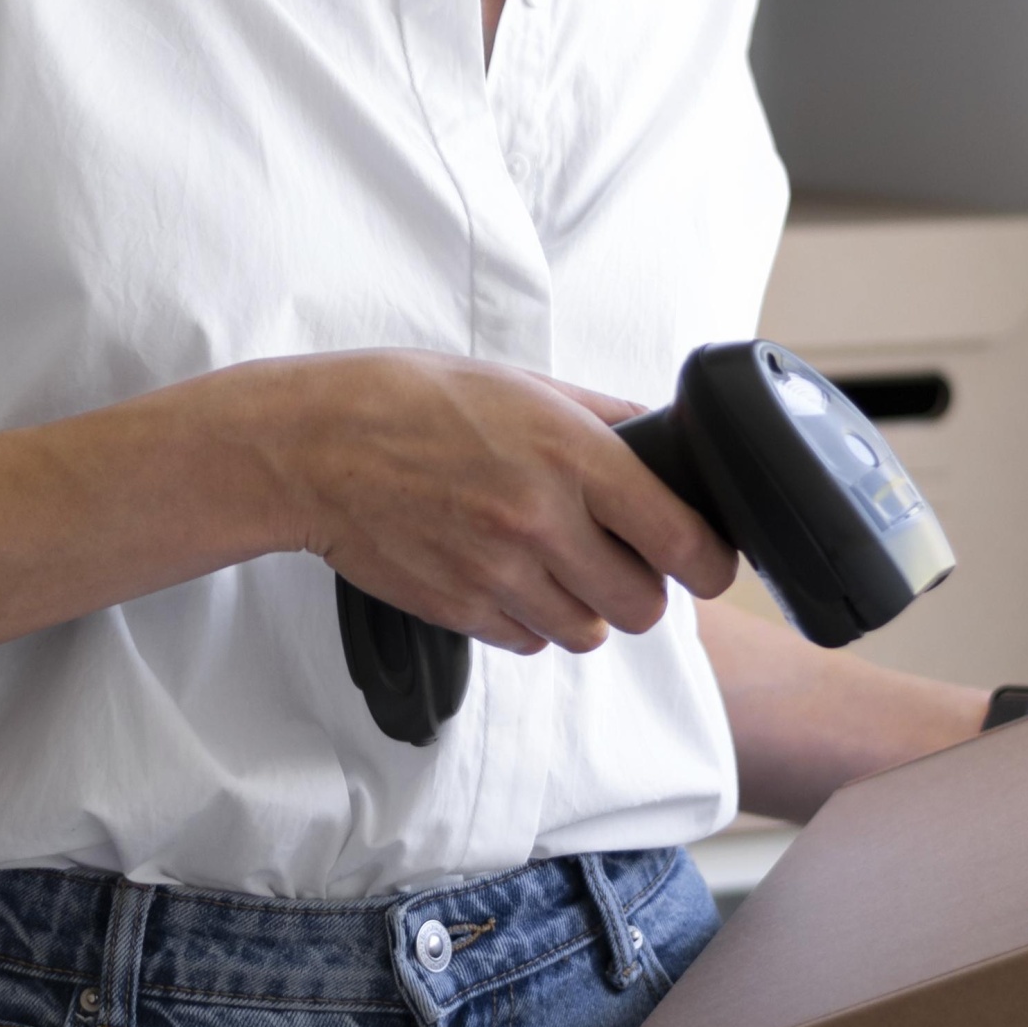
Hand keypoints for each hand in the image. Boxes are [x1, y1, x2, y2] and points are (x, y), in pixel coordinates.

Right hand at [264, 351, 735, 657]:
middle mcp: (542, 519)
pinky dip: (529, 619)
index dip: (710, 563)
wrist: (316, 445)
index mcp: (572, 454)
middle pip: (643, 607)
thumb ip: (606, 420)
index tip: (708, 562)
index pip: (684, 542)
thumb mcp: (524, 385)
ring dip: (583, 608)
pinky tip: (504, 574)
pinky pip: (528, 641)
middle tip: (619, 558)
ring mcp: (497, 572)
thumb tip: (669, 446)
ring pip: (587, 634)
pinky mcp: (459, 609)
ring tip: (553, 564)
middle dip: (641, 587)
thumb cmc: (416, 402)